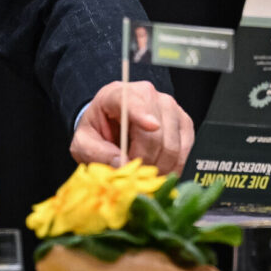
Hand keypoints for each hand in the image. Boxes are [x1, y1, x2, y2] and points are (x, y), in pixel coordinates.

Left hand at [71, 80, 195, 171]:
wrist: (111, 125)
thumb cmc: (97, 131)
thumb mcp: (83, 143)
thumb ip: (97, 153)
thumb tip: (122, 164)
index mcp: (118, 94)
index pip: (133, 101)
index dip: (143, 114)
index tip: (152, 126)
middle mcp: (149, 95)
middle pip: (156, 134)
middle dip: (145, 162)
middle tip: (134, 175)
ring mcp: (170, 107)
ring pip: (173, 145)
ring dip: (159, 167)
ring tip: (144, 173)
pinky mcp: (183, 122)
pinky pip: (186, 150)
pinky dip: (173, 166)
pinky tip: (160, 170)